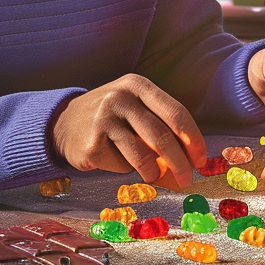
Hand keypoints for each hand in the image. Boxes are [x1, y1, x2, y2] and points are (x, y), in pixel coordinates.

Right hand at [48, 74, 204, 187]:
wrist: (63, 124)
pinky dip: (127, 169)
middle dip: (180, 162)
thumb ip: (162, 127)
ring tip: (155, 177)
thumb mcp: (136, 110)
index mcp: (138, 85)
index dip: (193, 138)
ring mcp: (104, 120)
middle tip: (187, 179)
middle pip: (162, 135)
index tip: (201, 159)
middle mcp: (121, 97)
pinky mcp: (92, 144)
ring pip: (143, 154)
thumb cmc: (112, 118)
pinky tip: (119, 162)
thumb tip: (190, 160)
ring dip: (155, 172)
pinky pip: (121, 164)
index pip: (176, 112)